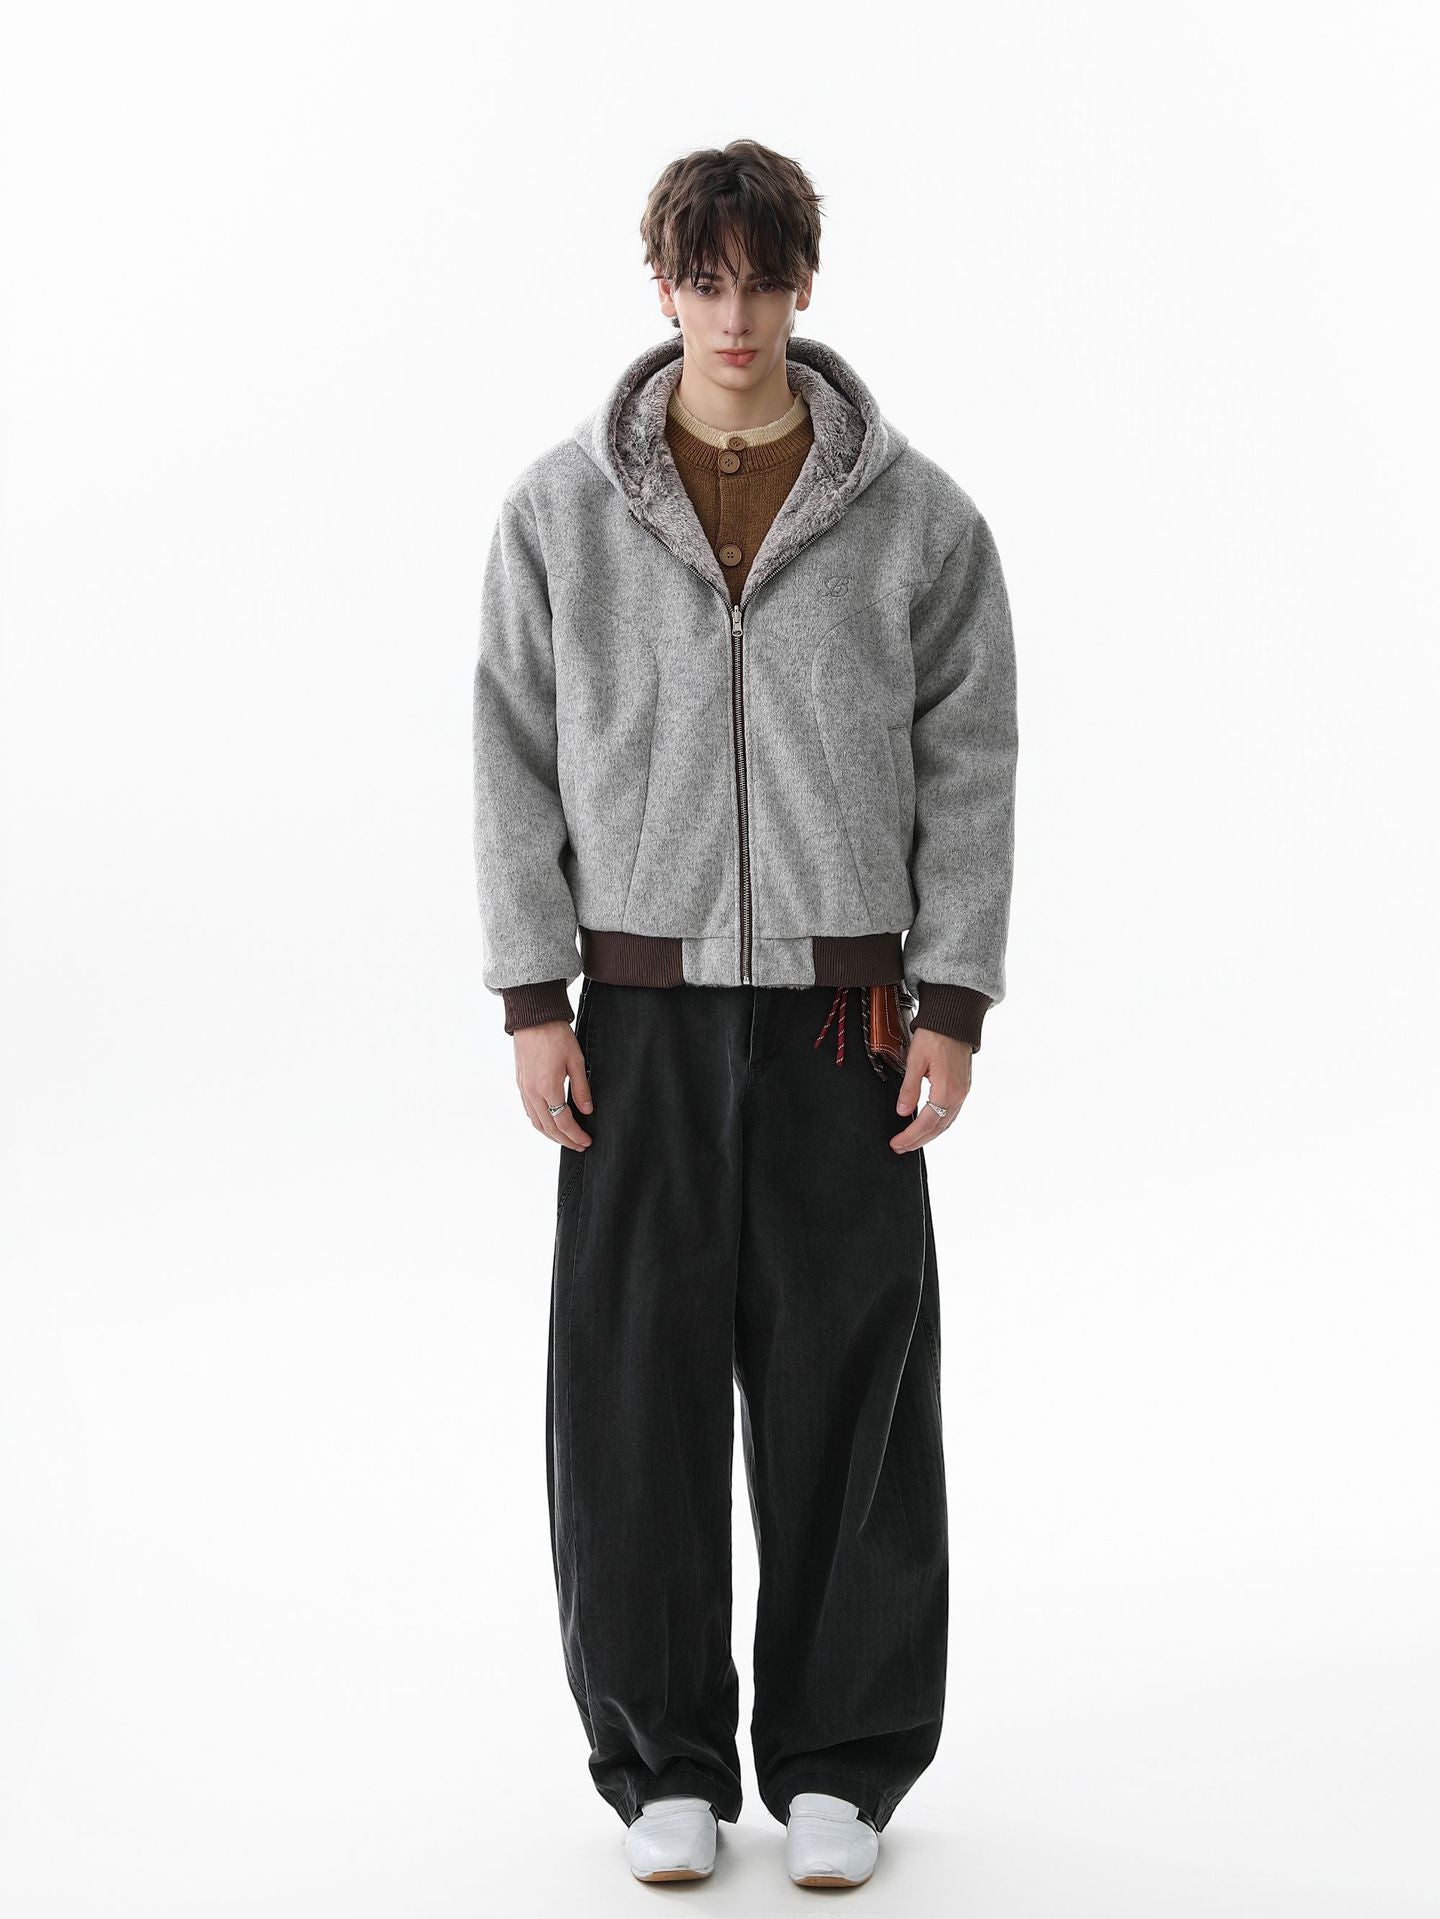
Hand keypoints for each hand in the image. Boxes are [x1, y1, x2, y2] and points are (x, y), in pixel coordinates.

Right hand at [515, 1018, 593, 1149]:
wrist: (533, 1018)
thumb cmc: (556, 1035)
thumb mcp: (576, 1060)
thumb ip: (581, 1088)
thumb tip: (587, 1110)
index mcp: (548, 1087)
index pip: (563, 1122)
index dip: (575, 1135)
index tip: (586, 1141)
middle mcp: (532, 1092)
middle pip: (548, 1127)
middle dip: (564, 1140)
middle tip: (579, 1145)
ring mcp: (523, 1089)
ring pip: (536, 1122)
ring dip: (551, 1134)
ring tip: (566, 1138)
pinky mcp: (520, 1084)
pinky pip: (529, 1111)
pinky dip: (540, 1122)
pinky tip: (549, 1123)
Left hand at [890, 1028, 972, 1151]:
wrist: (954, 1019)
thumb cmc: (935, 1035)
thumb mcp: (915, 1060)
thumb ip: (909, 1089)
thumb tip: (902, 1111)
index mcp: (946, 1090)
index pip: (926, 1123)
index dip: (910, 1136)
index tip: (896, 1143)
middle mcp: (958, 1095)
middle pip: (937, 1128)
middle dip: (918, 1140)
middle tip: (900, 1148)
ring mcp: (963, 1092)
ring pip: (946, 1123)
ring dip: (929, 1135)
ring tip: (912, 1141)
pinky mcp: (964, 1087)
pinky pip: (952, 1114)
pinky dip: (939, 1124)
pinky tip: (929, 1126)